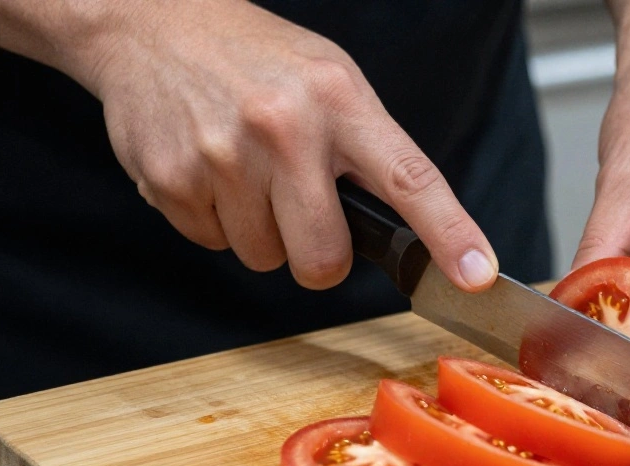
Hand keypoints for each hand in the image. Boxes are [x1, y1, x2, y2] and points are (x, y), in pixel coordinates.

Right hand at [58, 0, 497, 291]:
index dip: (450, 234)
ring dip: (261, 230)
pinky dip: (215, 219)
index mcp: (339, 99)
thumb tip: (412, 230)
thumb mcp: (329, 80)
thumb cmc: (255, 59)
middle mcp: (284, 128)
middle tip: (302, 210)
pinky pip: (213, 244)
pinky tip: (209, 168)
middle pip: (324, 259)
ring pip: (264, 257)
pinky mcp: (172, 180)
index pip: (410, 180)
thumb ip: (368, 148)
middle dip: (318, 255)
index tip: (477, 275)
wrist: (152, 24)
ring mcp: (222, 156)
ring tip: (245, 169)